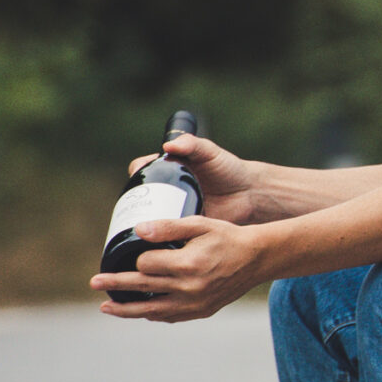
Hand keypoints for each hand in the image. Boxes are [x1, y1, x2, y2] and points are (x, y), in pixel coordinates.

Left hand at [90, 216, 267, 321]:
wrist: (258, 258)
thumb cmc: (228, 237)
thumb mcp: (200, 225)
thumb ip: (168, 227)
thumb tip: (138, 230)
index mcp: (188, 264)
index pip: (147, 264)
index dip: (138, 258)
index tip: (139, 252)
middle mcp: (190, 288)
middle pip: (142, 288)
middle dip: (116, 285)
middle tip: (93, 282)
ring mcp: (195, 304)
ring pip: (151, 310)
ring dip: (126, 309)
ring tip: (106, 307)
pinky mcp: (201, 312)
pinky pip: (169, 317)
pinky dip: (151, 314)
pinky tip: (139, 310)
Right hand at [128, 134, 266, 223]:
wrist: (249, 195)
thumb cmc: (229, 169)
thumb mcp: (210, 152)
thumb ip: (192, 145)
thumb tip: (168, 146)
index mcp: (169, 170)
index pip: (142, 169)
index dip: (137, 172)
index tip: (138, 174)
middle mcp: (167, 190)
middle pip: (140, 194)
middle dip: (132, 199)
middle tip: (135, 202)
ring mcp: (173, 209)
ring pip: (148, 215)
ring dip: (142, 219)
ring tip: (140, 221)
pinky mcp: (181, 226)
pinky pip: (165, 232)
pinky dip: (158, 234)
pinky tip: (154, 236)